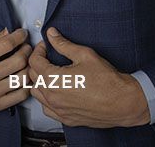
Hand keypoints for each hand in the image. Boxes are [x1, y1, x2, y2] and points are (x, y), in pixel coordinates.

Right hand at [0, 27, 31, 113]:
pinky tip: (24, 77)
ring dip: (29, 66)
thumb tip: (8, 32)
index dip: (19, 36)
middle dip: (27, 50)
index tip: (22, 33)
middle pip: (18, 61)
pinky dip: (27, 85)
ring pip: (22, 78)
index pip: (6, 44)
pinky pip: (20, 96)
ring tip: (26, 61)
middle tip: (26, 46)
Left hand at [28, 27, 149, 127]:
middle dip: (38, 63)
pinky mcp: (67, 119)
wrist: (122, 102)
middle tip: (48, 55)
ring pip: (37, 94)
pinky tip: (56, 91)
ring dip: (40, 81)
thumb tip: (52, 34)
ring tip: (51, 72)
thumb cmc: (106, 79)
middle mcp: (53, 97)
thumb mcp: (84, 54)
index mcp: (54, 80)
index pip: (34, 62)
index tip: (46, 46)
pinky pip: (47, 109)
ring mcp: (59, 110)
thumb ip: (63, 44)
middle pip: (33, 77)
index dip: (39, 50)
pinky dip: (47, 98)